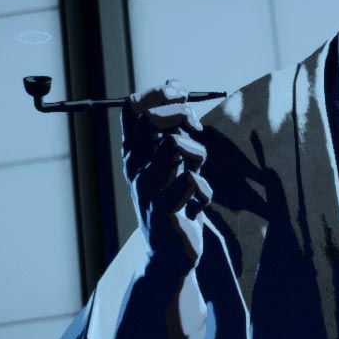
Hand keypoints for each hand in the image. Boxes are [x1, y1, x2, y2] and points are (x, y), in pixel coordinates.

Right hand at [121, 79, 212, 267]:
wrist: (170, 255)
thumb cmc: (175, 203)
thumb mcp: (174, 162)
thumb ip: (174, 128)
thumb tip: (174, 84)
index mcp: (134, 153)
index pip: (134, 107)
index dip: (160, 93)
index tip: (182, 94)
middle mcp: (135, 168)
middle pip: (154, 119)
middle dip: (183, 115)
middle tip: (197, 129)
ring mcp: (147, 189)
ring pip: (176, 146)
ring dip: (198, 155)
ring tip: (197, 174)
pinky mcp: (164, 210)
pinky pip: (193, 181)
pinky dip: (205, 192)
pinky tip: (198, 207)